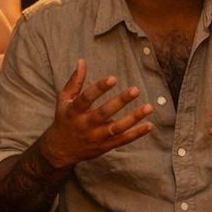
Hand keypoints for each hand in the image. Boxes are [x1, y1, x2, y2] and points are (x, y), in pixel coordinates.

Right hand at [36, 59, 154, 169]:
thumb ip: (74, 81)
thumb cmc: (64, 120)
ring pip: (116, 128)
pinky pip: (123, 140)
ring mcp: (96, 137)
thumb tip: (82, 61)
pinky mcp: (105, 147)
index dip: (99, 88)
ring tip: (149, 107)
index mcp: (74, 111)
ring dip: (133, 118)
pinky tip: (150, 125)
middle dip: (120, 102)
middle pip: (104, 113)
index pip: (86, 98)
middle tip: (135, 90)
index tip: (113, 78)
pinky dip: (136, 134)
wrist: (61, 150)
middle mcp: (85, 125)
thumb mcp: (64, 100)